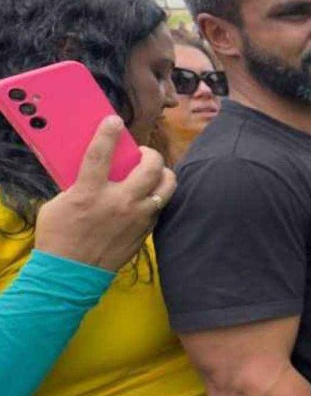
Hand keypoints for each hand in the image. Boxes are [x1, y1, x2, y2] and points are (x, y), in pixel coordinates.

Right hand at [34, 116, 174, 270]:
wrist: (71, 274)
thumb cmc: (58, 238)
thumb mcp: (58, 204)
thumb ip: (78, 185)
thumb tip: (94, 172)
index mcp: (91, 192)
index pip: (101, 154)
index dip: (109, 133)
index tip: (114, 120)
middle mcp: (119, 202)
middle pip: (151, 167)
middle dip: (151, 153)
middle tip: (144, 154)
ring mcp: (137, 217)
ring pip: (167, 186)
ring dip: (164, 174)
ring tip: (156, 172)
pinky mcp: (146, 231)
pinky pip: (161, 207)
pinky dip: (157, 197)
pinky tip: (150, 196)